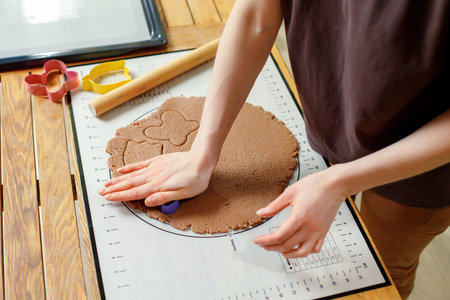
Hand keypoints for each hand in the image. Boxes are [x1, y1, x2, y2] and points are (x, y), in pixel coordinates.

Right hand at [98, 150, 215, 205]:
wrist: (201, 159)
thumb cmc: (196, 178)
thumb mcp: (184, 193)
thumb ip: (165, 197)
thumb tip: (148, 202)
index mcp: (158, 186)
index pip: (135, 193)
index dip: (120, 196)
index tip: (109, 198)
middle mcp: (153, 176)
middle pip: (130, 184)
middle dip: (114, 189)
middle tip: (101, 192)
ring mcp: (154, 168)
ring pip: (132, 175)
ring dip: (118, 180)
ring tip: (106, 184)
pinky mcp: (158, 161)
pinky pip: (140, 165)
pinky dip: (130, 168)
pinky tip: (121, 170)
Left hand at [253, 167, 345, 257]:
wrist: (335, 184)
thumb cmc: (315, 185)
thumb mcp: (290, 193)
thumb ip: (274, 206)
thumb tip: (261, 213)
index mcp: (299, 218)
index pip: (278, 237)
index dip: (265, 241)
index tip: (257, 240)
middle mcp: (309, 228)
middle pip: (286, 246)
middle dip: (271, 247)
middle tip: (263, 244)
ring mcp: (318, 232)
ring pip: (301, 253)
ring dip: (287, 254)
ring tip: (278, 249)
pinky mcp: (324, 232)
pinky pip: (315, 249)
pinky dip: (304, 252)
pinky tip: (297, 247)